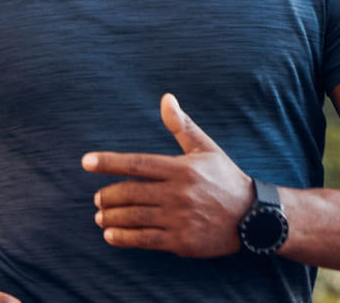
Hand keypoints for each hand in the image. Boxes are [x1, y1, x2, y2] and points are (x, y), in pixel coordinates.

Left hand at [82, 93, 254, 256]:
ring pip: (133, 217)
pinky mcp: (181, 241)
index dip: (109, 163)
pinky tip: (110, 234)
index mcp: (181, 168)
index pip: (137, 163)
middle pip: (130, 193)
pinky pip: (144, 239)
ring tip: (100, 215)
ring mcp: (179, 218)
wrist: (253, 217)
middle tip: (98, 198)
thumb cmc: (225, 179)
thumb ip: (182, 126)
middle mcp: (178, 193)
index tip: (86, 162)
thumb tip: (166, 98)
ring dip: (110, 217)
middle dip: (108, 195)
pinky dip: (122, 237)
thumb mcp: (206, 149)